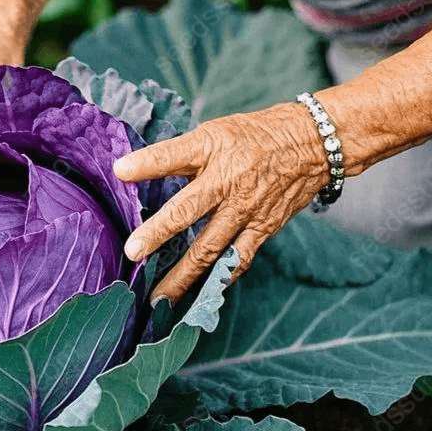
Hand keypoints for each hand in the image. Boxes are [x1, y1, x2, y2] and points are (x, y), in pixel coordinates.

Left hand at [113, 103, 330, 302]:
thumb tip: (137, 170)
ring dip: (183, 275)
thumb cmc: (254, 136)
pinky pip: (238, 259)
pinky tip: (200, 296)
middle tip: (132, 253)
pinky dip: (218, 280)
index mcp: (213, 149)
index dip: (146, 163)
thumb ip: (181, 155)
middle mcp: (228, 180)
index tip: (119, 171)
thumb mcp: (216, 132)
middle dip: (157, 233)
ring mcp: (247, 209)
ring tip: (159, 298)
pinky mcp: (264, 228)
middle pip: (187, 210)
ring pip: (210, 247)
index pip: (173, 155)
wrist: (312, 144)